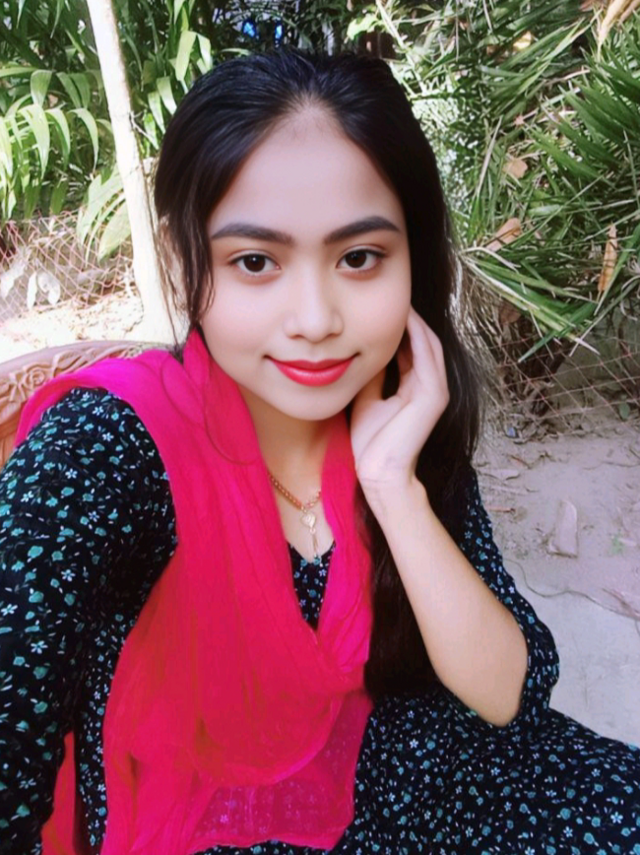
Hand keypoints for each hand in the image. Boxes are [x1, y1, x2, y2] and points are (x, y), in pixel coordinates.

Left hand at [349, 306, 448, 495]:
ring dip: (416, 321)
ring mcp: (436, 390)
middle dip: (410, 318)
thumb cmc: (370, 443)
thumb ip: (372, 376)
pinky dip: (418, 335)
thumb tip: (362, 350)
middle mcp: (429, 386)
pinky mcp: (434, 395)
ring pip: (429, 344)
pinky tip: (405, 319)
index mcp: (414, 388)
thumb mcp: (366, 399)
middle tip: (394, 295)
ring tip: (400, 300)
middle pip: (423, 341)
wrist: (379, 473)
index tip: (381, 307)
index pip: (411, 348)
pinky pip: (428, 356)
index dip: (399, 326)